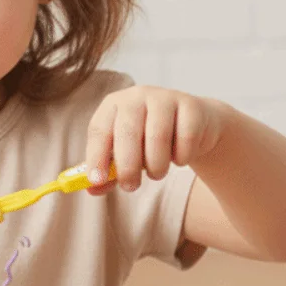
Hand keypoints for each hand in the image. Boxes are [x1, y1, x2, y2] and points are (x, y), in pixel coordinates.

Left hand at [83, 86, 225, 193]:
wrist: (192, 126)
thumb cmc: (149, 141)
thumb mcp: (126, 154)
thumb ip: (109, 172)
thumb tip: (92, 189)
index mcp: (113, 105)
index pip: (99, 130)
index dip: (96, 156)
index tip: (97, 181)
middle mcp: (136, 96)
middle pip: (127, 133)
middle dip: (127, 167)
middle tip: (130, 187)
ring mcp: (165, 97)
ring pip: (158, 137)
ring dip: (157, 166)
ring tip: (157, 173)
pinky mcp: (191, 105)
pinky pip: (185, 138)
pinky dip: (181, 157)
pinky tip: (178, 157)